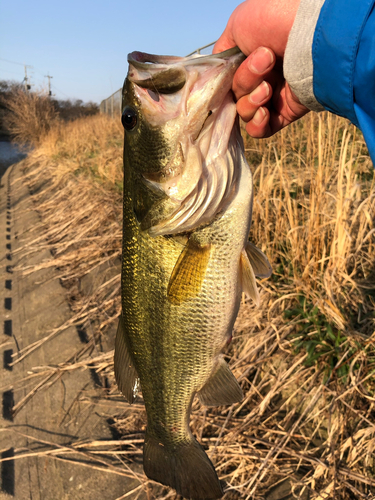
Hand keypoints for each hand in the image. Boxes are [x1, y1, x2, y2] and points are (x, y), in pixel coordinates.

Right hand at [214, 0, 308, 137]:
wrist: (313, 32)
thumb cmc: (275, 20)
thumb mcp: (237, 25)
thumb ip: (222, 55)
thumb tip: (217, 77)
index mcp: (249, 57)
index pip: (226, 81)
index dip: (222, 83)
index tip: (225, 77)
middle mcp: (261, 76)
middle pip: (235, 96)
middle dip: (245, 82)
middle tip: (266, 63)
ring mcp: (273, 95)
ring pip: (245, 112)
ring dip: (251, 101)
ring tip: (269, 86)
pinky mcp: (285, 112)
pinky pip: (261, 130)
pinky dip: (258, 124)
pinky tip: (265, 111)